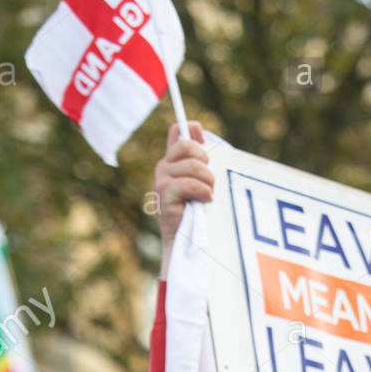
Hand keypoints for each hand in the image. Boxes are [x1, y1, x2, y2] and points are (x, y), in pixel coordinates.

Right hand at [154, 122, 213, 276]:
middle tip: (209, 181)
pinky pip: (189, 183)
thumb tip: (199, 131)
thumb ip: (200, 161)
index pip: (177, 132)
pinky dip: (203, 191)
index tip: (204, 140)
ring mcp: (161, 180)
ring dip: (207, 181)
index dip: (191, 129)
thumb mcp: (201, 182)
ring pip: (192, 165)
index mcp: (172, 162)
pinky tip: (205, 200)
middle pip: (187, 145)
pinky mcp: (164, 195)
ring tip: (208, 195)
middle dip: (205, 161)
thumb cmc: (197, 212)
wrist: (185, 241)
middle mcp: (163, 167)